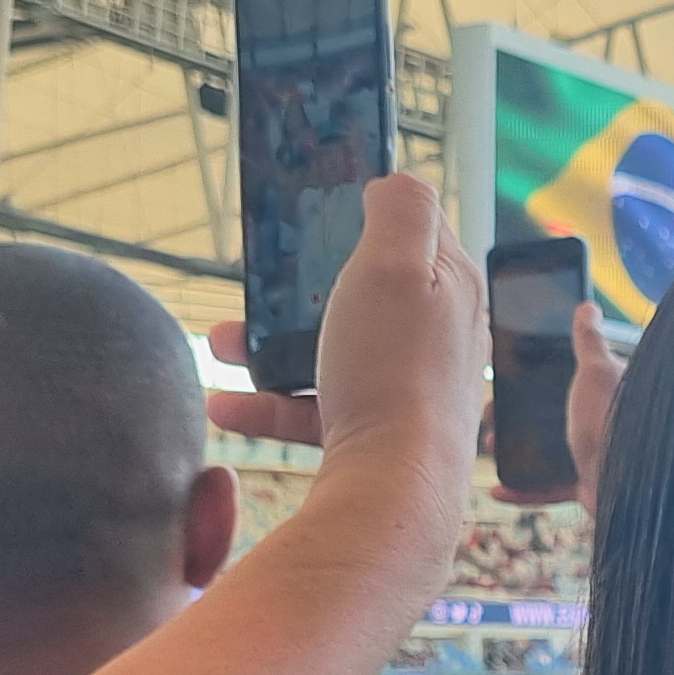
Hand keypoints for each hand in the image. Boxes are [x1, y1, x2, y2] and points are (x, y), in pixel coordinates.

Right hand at [203, 172, 484, 487]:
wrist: (391, 492)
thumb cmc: (392, 371)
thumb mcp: (396, 264)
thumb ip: (400, 209)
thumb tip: (394, 182)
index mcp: (452, 290)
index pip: (417, 231)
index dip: (370, 214)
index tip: (320, 210)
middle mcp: (440, 340)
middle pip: (369, 293)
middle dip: (303, 287)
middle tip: (258, 286)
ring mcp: (410, 392)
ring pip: (334, 352)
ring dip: (271, 347)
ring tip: (222, 346)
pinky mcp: (381, 439)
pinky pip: (316, 412)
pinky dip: (269, 406)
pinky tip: (223, 406)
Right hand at [486, 299, 623, 515]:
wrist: (628, 486)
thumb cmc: (613, 424)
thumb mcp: (596, 373)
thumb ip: (589, 342)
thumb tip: (588, 307)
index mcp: (600, 392)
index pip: (562, 378)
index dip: (532, 377)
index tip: (506, 378)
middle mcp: (597, 421)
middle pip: (548, 414)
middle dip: (515, 416)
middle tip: (490, 413)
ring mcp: (591, 454)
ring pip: (543, 451)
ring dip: (512, 451)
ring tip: (490, 445)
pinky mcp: (583, 485)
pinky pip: (546, 488)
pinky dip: (521, 489)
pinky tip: (498, 488)